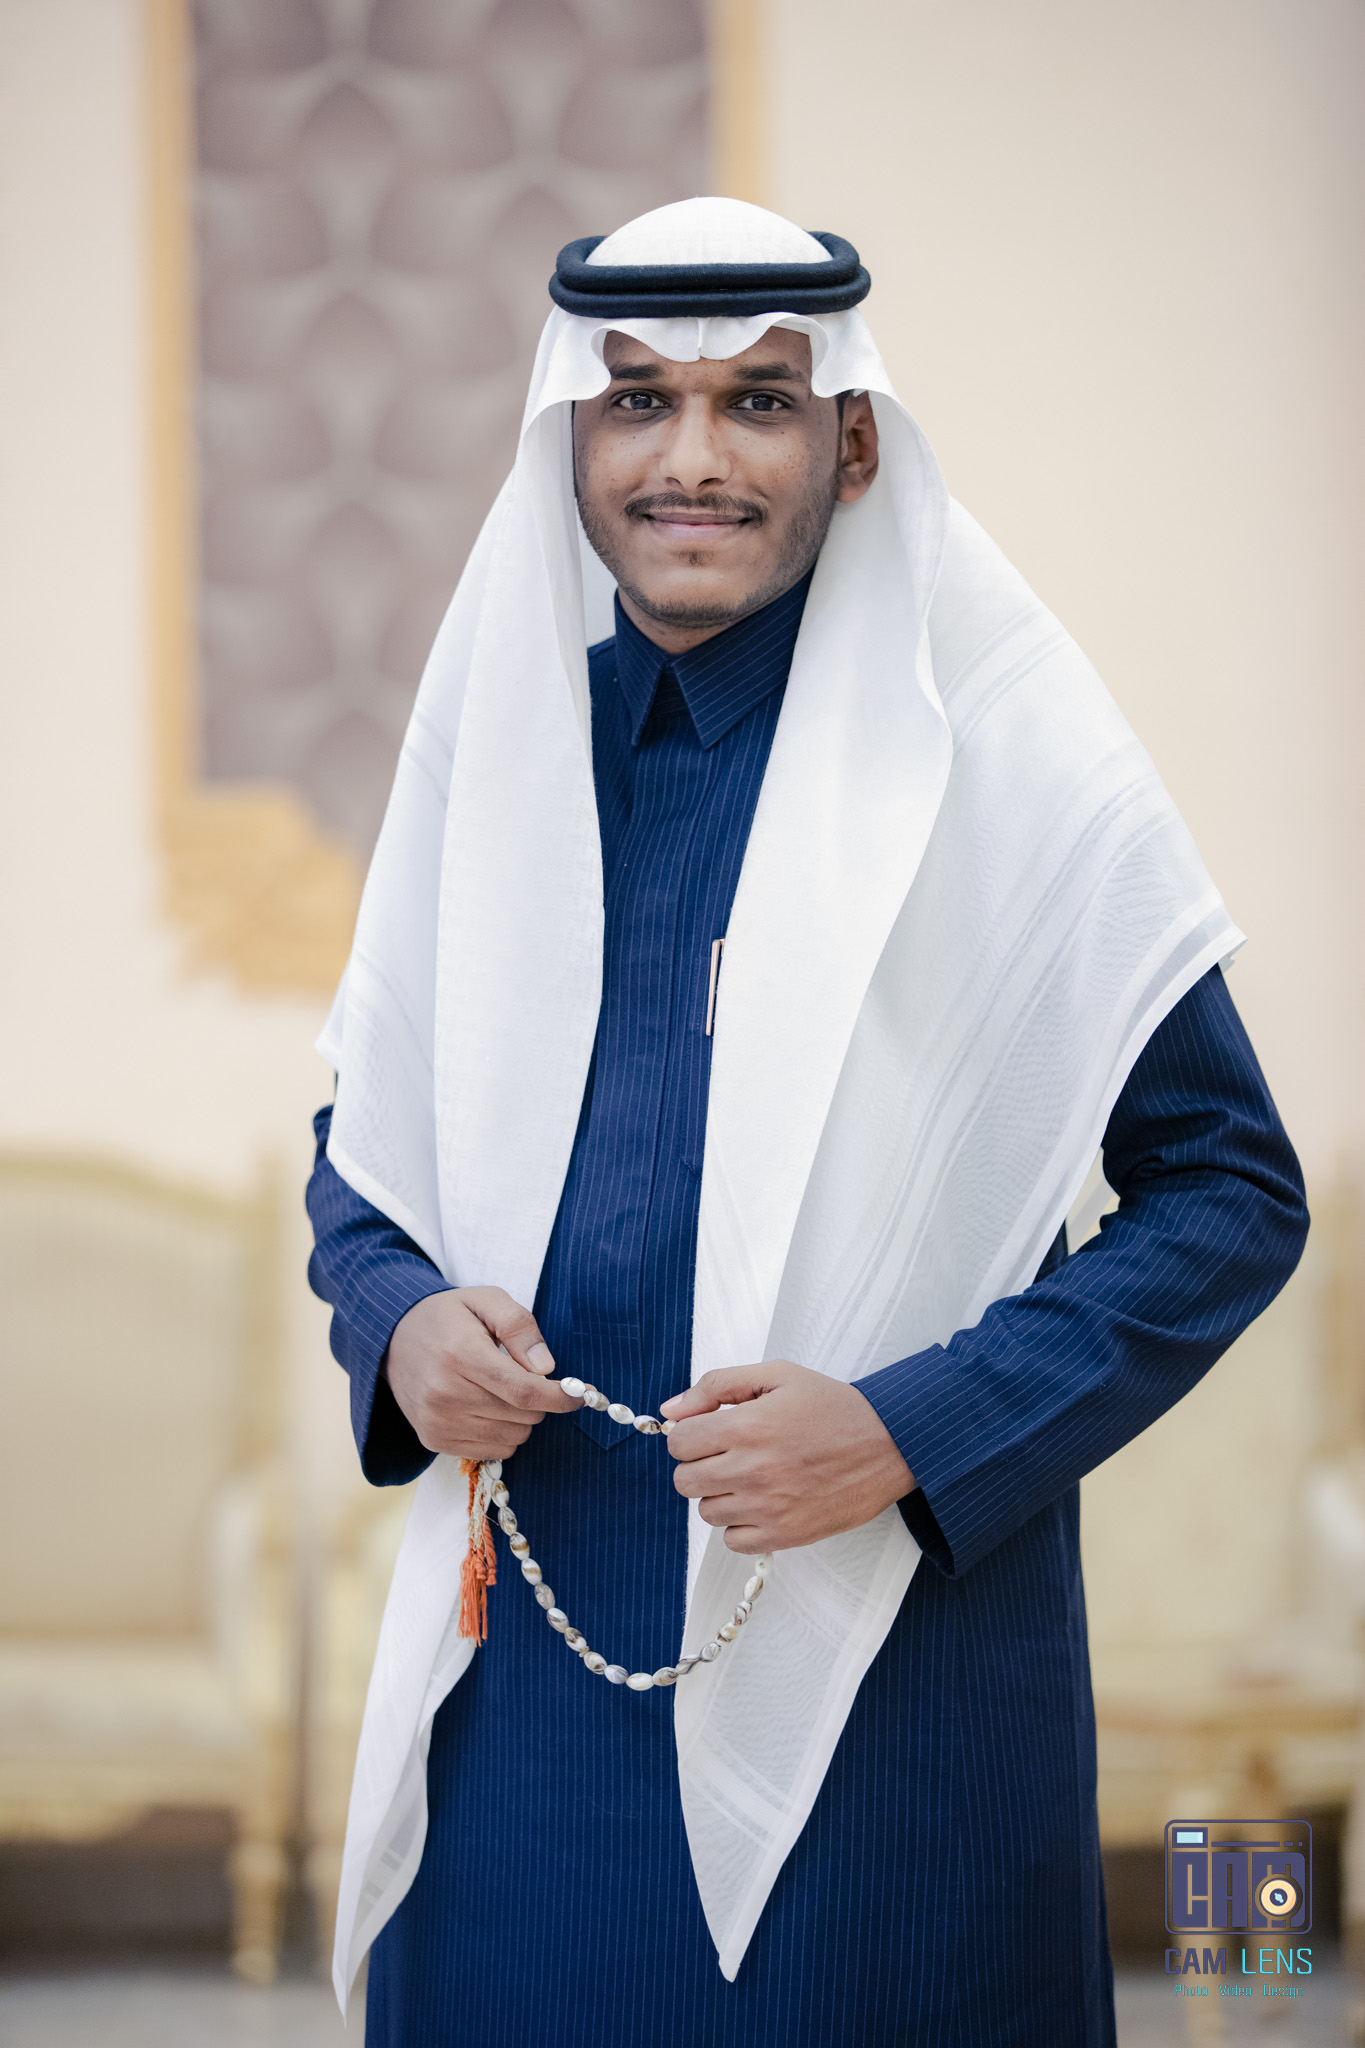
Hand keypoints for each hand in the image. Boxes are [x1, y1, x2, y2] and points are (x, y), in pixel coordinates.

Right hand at [386, 1287, 579, 1461]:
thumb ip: (520, 1326)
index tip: (583, 1394)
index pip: (523, 1390)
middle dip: (538, 1399)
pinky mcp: (434, 1441)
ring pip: (512, 1437)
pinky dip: (503, 1433)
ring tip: (499, 1389)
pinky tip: (486, 1407)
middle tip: (523, 1375)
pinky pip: (493, 1451)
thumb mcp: (486, 1299)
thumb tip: (546, 1367)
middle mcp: (445, 1395)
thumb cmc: (447, 1317)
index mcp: (461, 1355)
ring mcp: (437, 1422)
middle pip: (522, 1416)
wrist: (392, 1338)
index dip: (560, 1397)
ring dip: (521, 1418)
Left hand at [661, 1360, 914, 1552]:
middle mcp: (752, 1470)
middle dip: (700, 1464)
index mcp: (746, 1426)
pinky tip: (762, 1502)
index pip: (678, 1442)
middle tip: (728, 1454)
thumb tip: (671, 1410)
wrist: (889, 1443)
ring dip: (721, 1494)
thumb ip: (717, 1386)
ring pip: (707, 1512)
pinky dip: (740, 1524)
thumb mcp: (777, 1376)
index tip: (709, 1432)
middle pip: (684, 1480)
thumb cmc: (833, 1407)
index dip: (690, 1434)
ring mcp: (768, 1507)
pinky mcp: (785, 1534)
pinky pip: (733, 1541)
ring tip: (751, 1476)